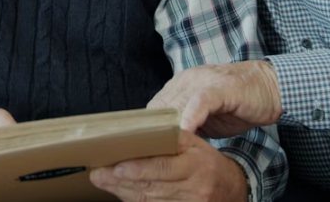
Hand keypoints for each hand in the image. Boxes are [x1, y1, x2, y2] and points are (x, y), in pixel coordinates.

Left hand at [90, 130, 248, 200]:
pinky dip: (134, 200)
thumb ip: (172, 138)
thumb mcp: (196, 144)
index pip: (163, 168)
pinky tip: (119, 192)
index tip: (116, 167)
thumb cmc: (207, 162)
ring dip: (122, 192)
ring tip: (102, 182)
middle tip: (97, 174)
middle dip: (120, 181)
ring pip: (150, 200)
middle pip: (151, 187)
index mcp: (196, 166)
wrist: (231, 189)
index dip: (138, 169)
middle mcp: (192, 190)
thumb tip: (140, 134)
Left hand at [148, 61, 281, 138]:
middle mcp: (187, 80)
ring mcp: (203, 82)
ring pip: (177, 104)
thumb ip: (187, 123)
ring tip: (162, 149)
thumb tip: (167, 143)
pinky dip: (191, 117)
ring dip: (169, 128)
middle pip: (161, 107)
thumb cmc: (238, 103)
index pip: (154, 108)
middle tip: (151, 153)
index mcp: (181, 85)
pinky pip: (200, 102)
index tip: (144, 149)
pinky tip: (186, 132)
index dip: (148, 129)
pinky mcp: (221, 88)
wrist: (271, 86)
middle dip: (154, 132)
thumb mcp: (206, 115)